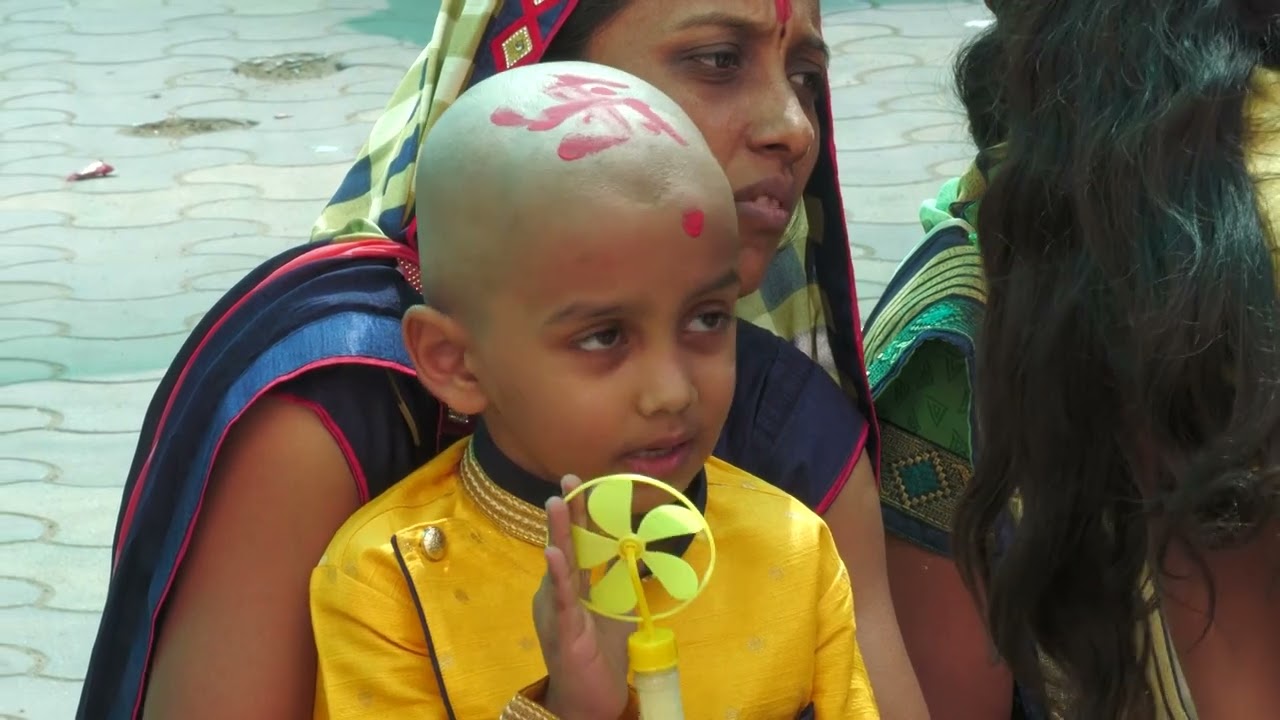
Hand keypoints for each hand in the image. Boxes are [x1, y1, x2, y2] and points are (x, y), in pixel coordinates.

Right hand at [533, 475, 631, 719]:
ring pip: (560, 566)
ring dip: (560, 534)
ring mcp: (558, 611)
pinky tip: (554, 554)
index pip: (578, 545)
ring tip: (557, 504)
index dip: (581, 515)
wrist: (590, 700)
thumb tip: (637, 553)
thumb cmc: (599, 657)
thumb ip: (619, 583)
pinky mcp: (563, 631)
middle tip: (569, 480)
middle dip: (569, 513)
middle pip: (567, 546)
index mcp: (571, 588)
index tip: (582, 484)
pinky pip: (562, 600)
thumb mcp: (614, 611)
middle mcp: (559, 594)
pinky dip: (557, 575)